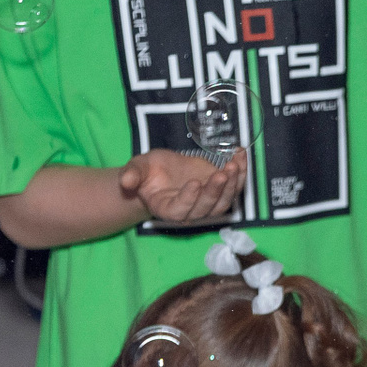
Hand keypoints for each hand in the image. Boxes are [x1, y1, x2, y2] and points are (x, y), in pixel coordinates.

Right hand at [118, 148, 247, 224]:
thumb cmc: (148, 173)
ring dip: (233, 183)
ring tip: (235, 164)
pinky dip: (241, 172)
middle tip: (222, 174)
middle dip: (216, 190)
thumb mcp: (136, 170)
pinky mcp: (220, 192)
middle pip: (207, 208)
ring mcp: (209, 203)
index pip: (182, 210)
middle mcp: (192, 211)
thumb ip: (131, 176)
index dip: (190, 199)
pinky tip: (241, 155)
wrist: (162, 173)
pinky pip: (234, 187)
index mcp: (169, 209)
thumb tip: (125, 182)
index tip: (195, 182)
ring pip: (224, 200)